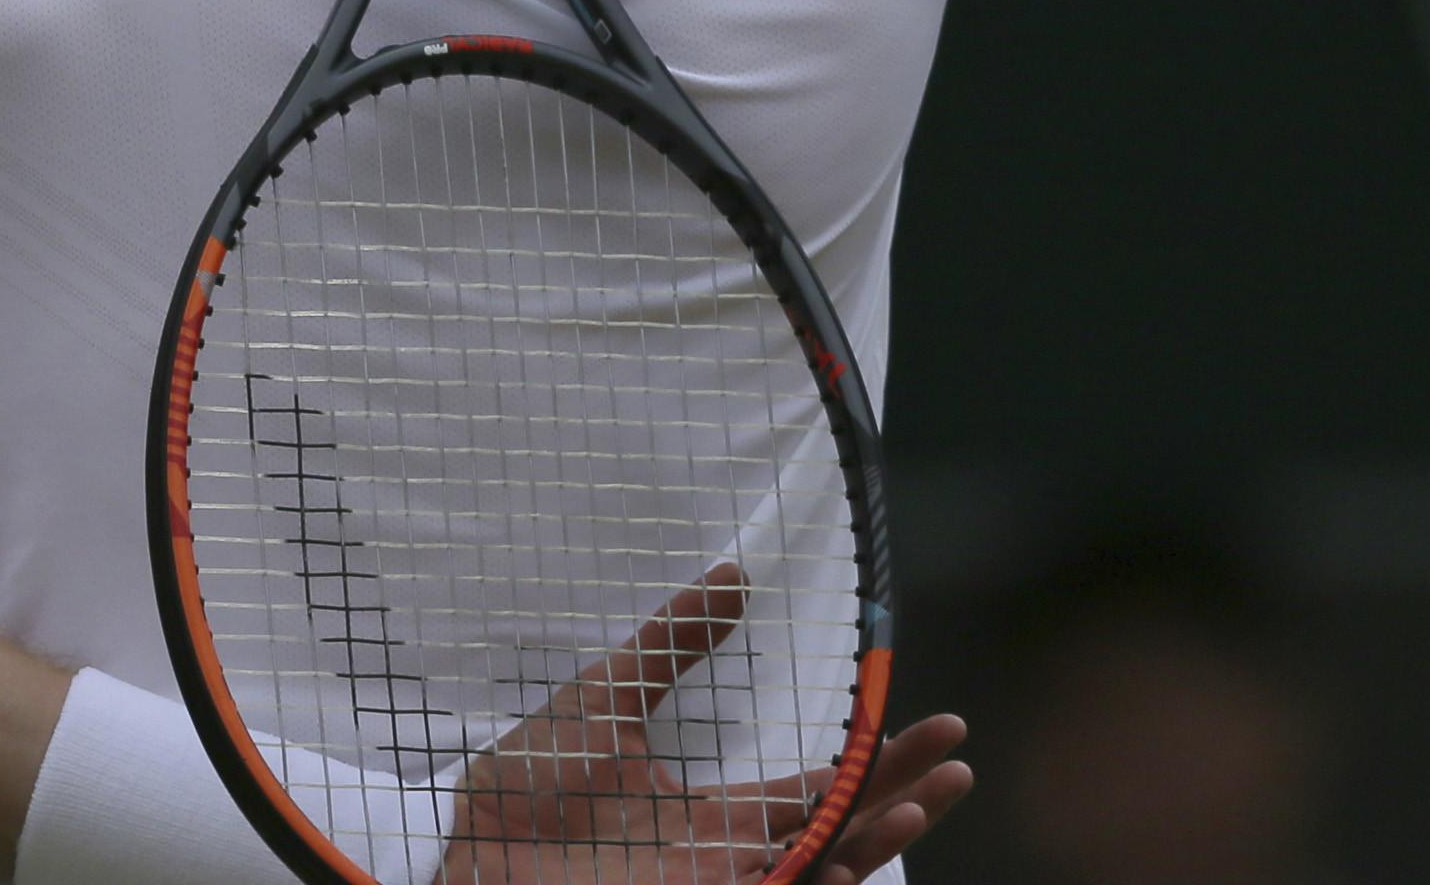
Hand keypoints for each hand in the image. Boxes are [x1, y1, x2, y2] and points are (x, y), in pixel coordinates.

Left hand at [441, 564, 972, 883]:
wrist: (469, 861)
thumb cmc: (522, 796)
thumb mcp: (604, 699)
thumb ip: (670, 644)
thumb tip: (733, 575)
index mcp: (714, 817)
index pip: (817, 789)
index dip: (875, 761)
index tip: (930, 724)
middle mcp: (729, 861)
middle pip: (840, 830)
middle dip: (904, 795)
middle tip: (959, 757)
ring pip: (821, 869)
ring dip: (877, 841)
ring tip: (928, 800)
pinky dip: (821, 883)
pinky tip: (851, 863)